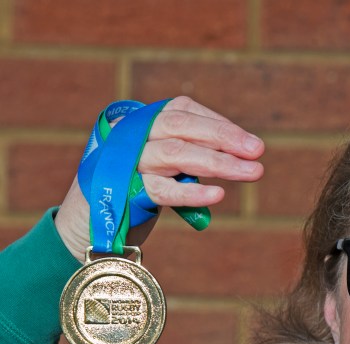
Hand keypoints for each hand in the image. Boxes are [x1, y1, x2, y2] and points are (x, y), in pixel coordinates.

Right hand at [55, 96, 264, 261]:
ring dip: (219, 163)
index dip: (219, 124)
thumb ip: (191, 157)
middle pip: (182, 127)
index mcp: (142, 122)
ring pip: (176, 154)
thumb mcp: (163, 167)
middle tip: (258, 152)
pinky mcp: (122, 192)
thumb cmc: (134, 190)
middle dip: (224, 138)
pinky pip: (162, 190)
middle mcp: (131, 135)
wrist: (89, 224)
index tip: (251, 144)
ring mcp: (125, 162)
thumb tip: (241, 157)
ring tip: (252, 172)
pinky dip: (192, 191)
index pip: (184, 110)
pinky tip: (218, 195)